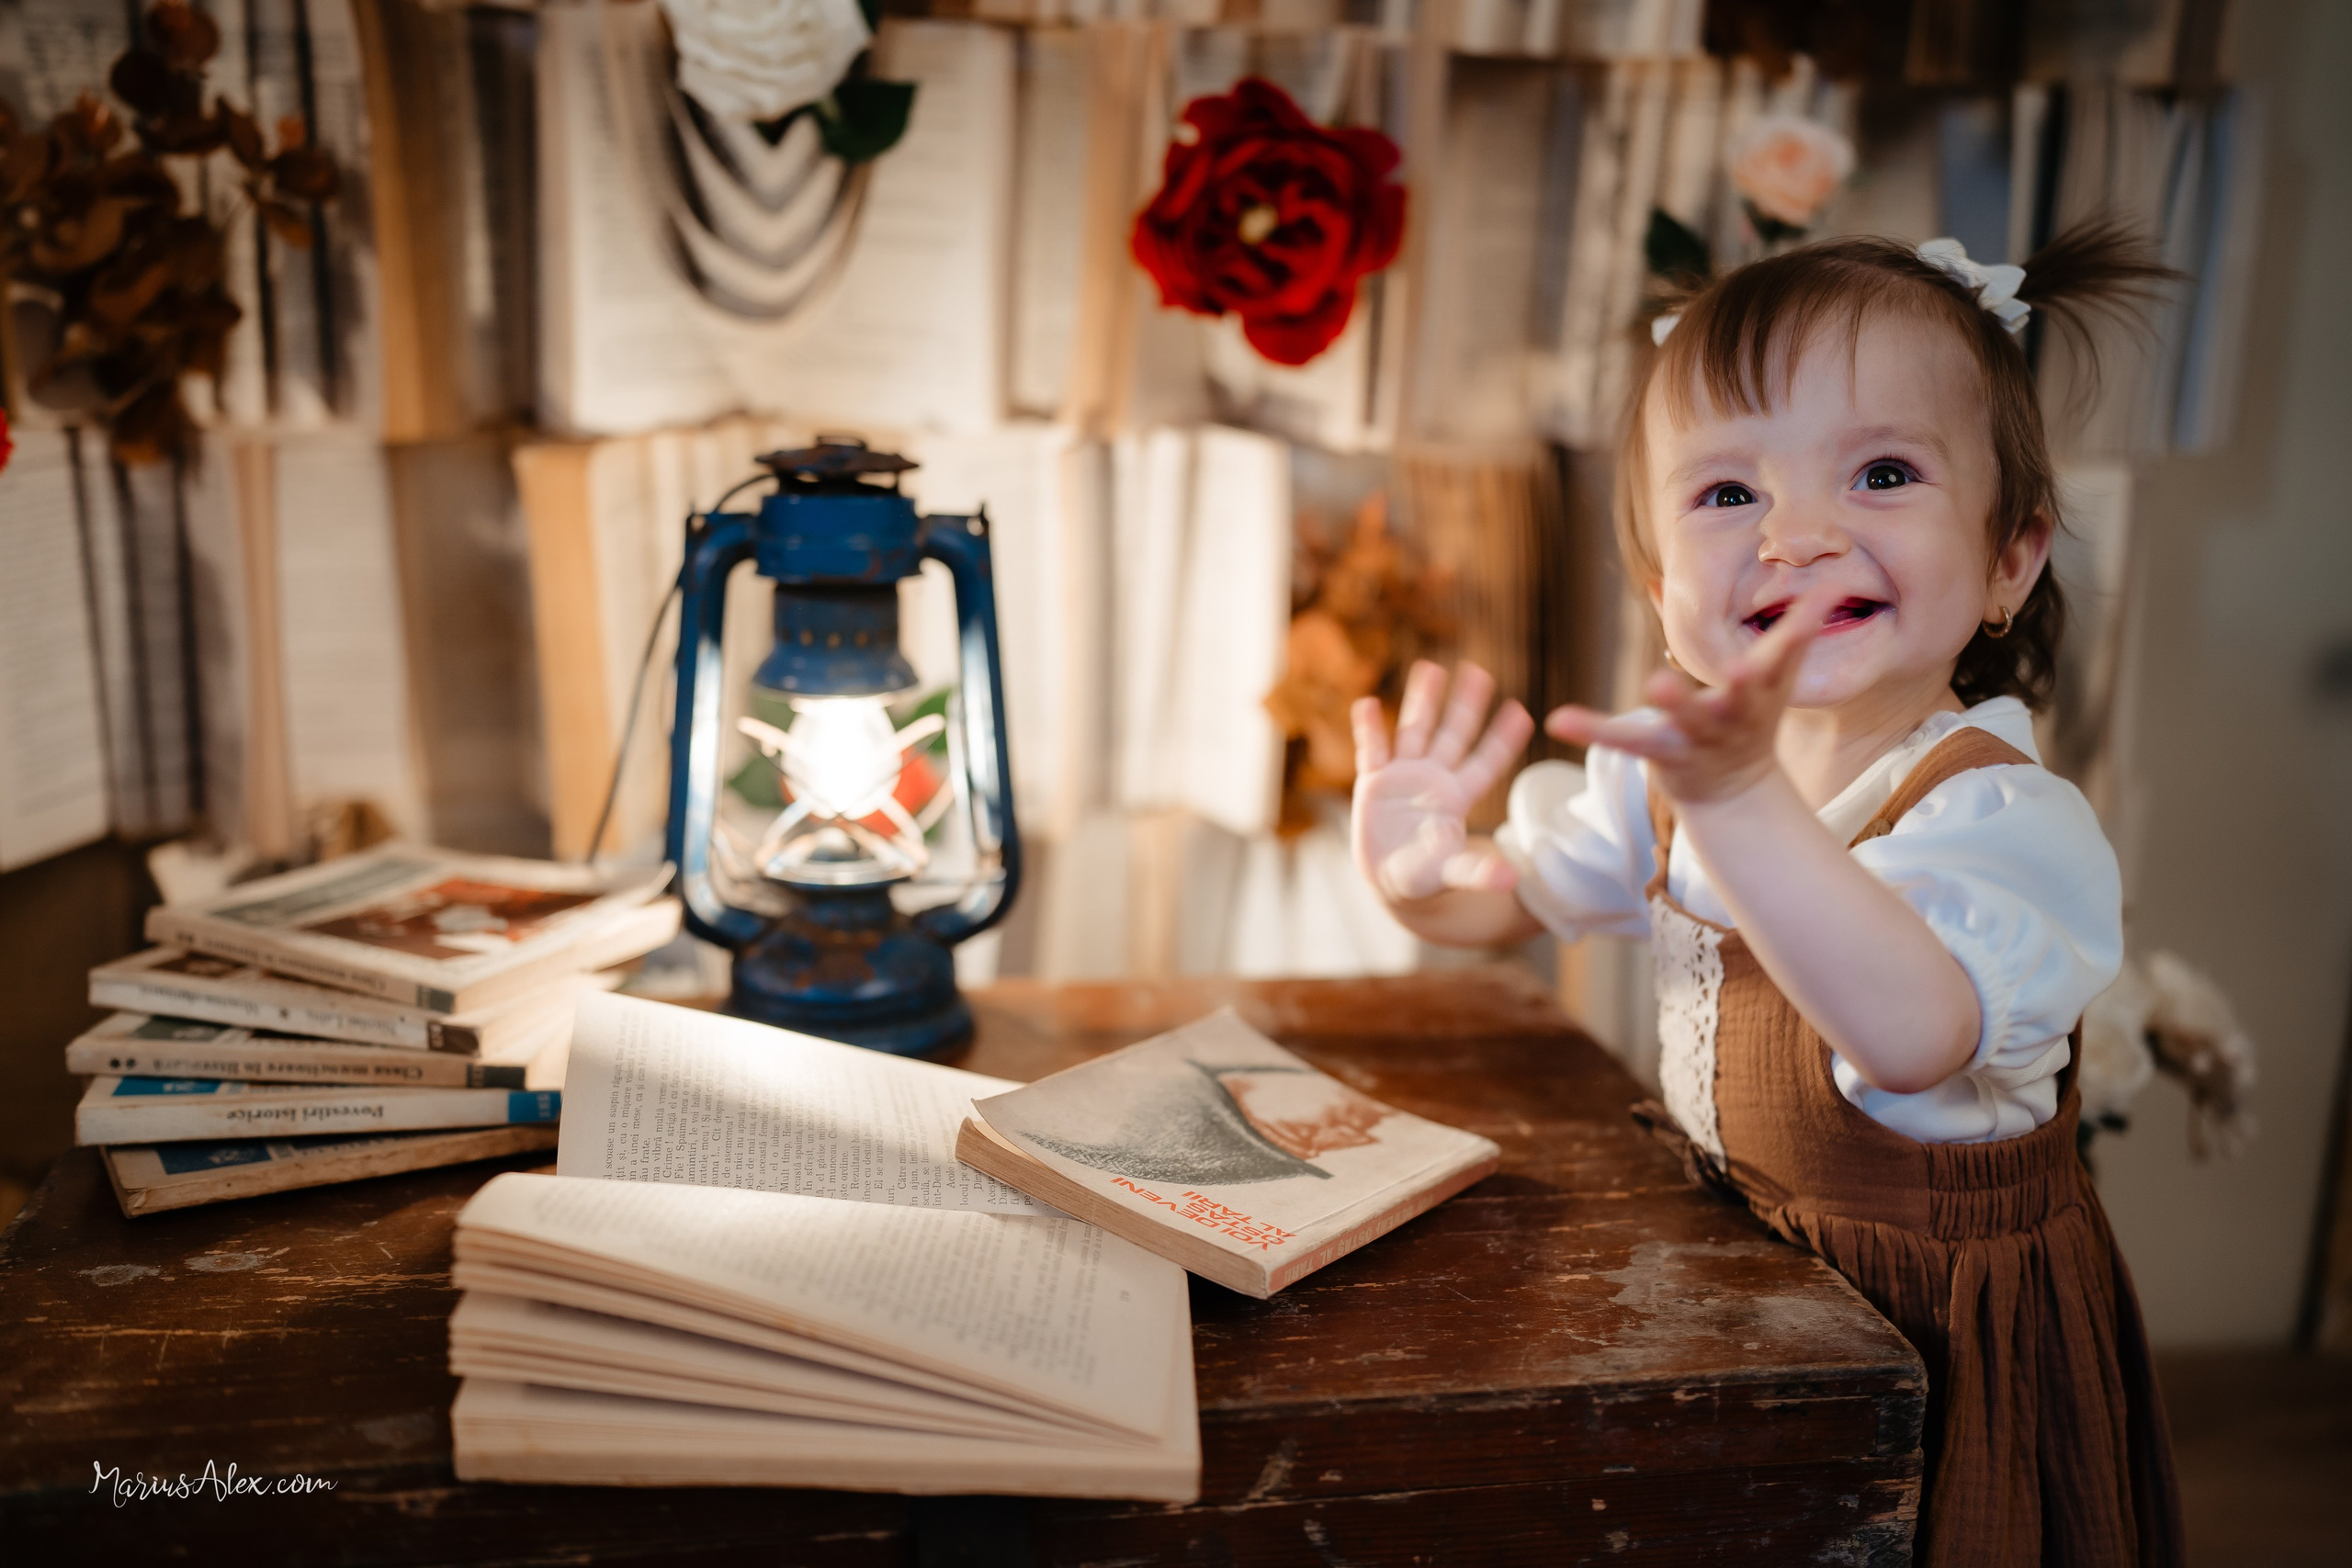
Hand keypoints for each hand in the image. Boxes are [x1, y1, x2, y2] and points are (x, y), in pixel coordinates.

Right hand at [1350, 661, 1532, 902]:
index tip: (1521, 712)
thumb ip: (1476, 872)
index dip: (1502, 739)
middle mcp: (1434, 779)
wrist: (1389, 878)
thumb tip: (1508, 881)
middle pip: (1453, 735)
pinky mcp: (1374, 782)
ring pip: (1415, 732)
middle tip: (1480, 671)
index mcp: (1457, 797)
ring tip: (1431, 667)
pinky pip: (1372, 751)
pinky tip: (1368, 704)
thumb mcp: (1451, 872)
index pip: (1485, 762)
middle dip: (1465, 705)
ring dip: (1422, 702)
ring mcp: (1403, 776)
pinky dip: (1370, 729)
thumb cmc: (1427, 875)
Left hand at [1542, 590, 1834, 805]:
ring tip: (1655, 683)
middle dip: (1740, 684)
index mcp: (1760, 693)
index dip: (1797, 635)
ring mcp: (1696, 738)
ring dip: (1674, 704)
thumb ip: (1800, 631)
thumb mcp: (1779, 677)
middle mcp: (1732, 716)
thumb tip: (1832, 586)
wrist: (1735, 790)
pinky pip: (1623, 740)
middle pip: (1737, 700)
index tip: (1818, 602)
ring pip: (1681, 723)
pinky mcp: (1660, 753)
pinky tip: (1558, 718)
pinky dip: (1592, 728)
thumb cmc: (1755, 717)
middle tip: (1739, 666)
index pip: (1783, 659)